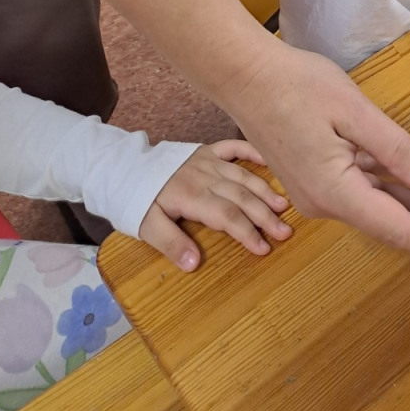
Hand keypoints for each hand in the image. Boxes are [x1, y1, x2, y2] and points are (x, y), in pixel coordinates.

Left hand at [139, 141, 292, 270]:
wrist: (124, 168)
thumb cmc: (137, 200)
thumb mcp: (146, 227)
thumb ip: (171, 244)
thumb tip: (194, 263)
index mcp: (192, 196)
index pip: (227, 216)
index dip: (247, 232)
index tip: (264, 248)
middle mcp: (206, 177)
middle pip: (242, 197)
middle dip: (265, 216)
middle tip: (285, 232)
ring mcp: (208, 161)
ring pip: (243, 176)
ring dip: (265, 190)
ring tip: (284, 206)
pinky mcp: (207, 151)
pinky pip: (234, 147)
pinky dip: (252, 151)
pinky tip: (269, 160)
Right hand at [231, 42, 409, 266]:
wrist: (244, 75)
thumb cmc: (295, 86)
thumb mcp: (353, 111)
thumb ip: (394, 148)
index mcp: (335, 191)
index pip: (395, 227)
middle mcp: (324, 202)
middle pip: (385, 222)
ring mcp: (315, 192)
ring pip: (372, 205)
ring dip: (408, 207)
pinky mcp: (312, 176)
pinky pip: (357, 189)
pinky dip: (385, 188)